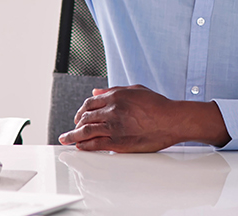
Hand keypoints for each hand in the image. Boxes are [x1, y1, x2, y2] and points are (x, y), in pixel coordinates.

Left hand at [57, 85, 229, 151]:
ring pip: (86, 131)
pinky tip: (80, 146)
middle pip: (85, 117)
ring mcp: (114, 126)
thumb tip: (95, 92)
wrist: (172, 120)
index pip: (89, 103)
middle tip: (71, 130)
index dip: (81, 111)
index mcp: (115, 96)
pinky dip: (85, 145)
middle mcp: (111, 110)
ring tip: (65, 139)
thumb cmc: (158, 105)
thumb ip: (113, 89)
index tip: (78, 117)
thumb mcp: (135, 90)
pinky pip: (95, 144)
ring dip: (72, 136)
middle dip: (75, 124)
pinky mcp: (118, 142)